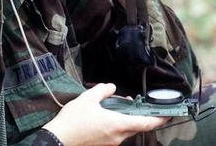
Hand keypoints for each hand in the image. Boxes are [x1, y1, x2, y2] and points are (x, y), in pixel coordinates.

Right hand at [43, 83, 167, 145]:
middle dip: (138, 114)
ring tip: (114, 104)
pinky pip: (116, 134)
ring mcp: (110, 143)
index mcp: (117, 125)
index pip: (145, 123)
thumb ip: (103, 90)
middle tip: (131, 101)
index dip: (159, 119)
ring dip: (125, 118)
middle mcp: (117, 137)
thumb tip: (112, 88)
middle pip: (136, 126)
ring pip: (126, 129)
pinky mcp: (103, 145)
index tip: (168, 114)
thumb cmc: (73, 120)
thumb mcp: (88, 98)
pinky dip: (117, 123)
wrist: (58, 140)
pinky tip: (105, 114)